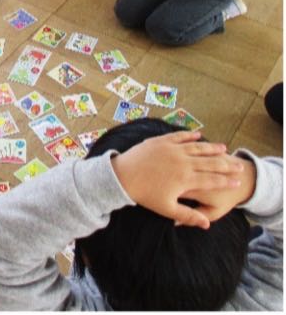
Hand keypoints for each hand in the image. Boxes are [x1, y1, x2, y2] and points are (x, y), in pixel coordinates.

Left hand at [111, 131, 243, 228]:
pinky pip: (179, 136)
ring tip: (223, 148)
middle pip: (210, 162)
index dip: (226, 181)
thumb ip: (188, 216)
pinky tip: (198, 135)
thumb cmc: (144, 194)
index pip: (212, 180)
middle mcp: (182, 162)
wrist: (122, 175)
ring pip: (197, 147)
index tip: (238, 182)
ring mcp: (172, 149)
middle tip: (239, 165)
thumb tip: (207, 225)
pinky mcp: (161, 141)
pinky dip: (190, 136)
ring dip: (212, 147)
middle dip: (227, 164)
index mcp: (185, 179)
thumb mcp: (167, 208)